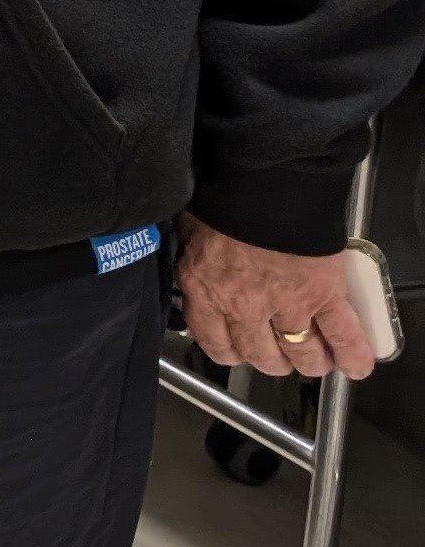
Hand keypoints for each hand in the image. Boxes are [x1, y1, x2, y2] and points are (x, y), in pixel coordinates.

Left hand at [180, 217, 381, 380]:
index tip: (238, 352)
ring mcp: (287, 305)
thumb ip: (192, 253)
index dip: (231, 351)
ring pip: (301, 352)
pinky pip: (342, 335)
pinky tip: (357, 365)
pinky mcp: (324, 295)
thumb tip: (193, 255)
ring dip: (310, 361)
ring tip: (315, 360)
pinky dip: (353, 353)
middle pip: (260, 355)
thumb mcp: (190, 229)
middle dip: (272, 361)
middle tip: (279, 357)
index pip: (214, 342)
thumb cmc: (222, 197)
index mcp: (206, 290)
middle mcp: (243, 307)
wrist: (263, 181)